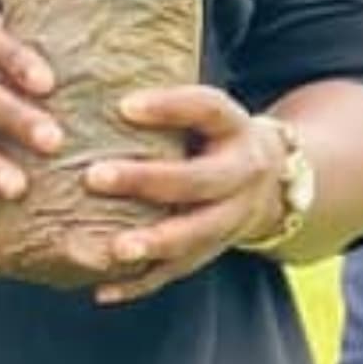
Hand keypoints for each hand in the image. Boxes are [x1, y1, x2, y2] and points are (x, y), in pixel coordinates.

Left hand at [77, 86, 286, 304]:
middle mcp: (240, 175)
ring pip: (194, 235)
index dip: (169, 107)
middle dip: (147, 181)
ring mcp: (230, 219)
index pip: (207, 109)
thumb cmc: (212, 135)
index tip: (123, 105)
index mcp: (235, 128)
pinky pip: (176, 272)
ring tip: (114, 248)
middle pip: (197, 181)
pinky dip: (139, 284)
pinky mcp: (211, 252)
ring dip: (153, 243)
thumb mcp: (207, 111)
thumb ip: (165, 101)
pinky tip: (103, 290)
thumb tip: (87, 73)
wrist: (274, 182)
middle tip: (95, 176)